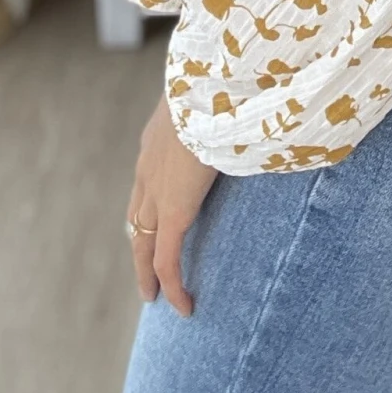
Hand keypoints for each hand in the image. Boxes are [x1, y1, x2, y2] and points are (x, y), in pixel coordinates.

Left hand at [127, 90, 219, 314]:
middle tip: (145, 268)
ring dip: (147, 270)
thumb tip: (255, 107)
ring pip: (143, 242)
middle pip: (137, 215)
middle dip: (141, 242)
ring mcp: (155, 191)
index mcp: (157, 138)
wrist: (205, 89)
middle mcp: (148, 167)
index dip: (150, 205)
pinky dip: (174, 285)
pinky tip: (184, 307)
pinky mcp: (171, 213)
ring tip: (154, 294)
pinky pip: (166, 259)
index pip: (146, 179)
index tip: (154, 219)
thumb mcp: (216, 98)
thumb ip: (228, 110)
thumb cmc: (221, 85)